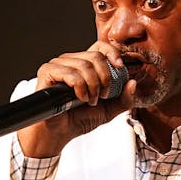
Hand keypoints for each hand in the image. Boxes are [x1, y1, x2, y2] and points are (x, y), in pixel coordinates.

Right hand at [17, 41, 136, 157]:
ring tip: (89, 100)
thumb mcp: (108, 110)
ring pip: (84, 65)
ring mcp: (57, 65)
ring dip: (92, 86)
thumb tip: (133, 83)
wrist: (60, 133)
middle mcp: (71, 61)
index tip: (120, 67)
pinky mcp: (47, 72)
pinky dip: (80, 87)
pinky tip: (80, 98)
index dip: (112, 52)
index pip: (100, 46)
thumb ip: (123, 99)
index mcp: (84, 65)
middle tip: (102, 95)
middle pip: (95, 56)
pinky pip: (70, 73)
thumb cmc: (78, 119)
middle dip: (104, 78)